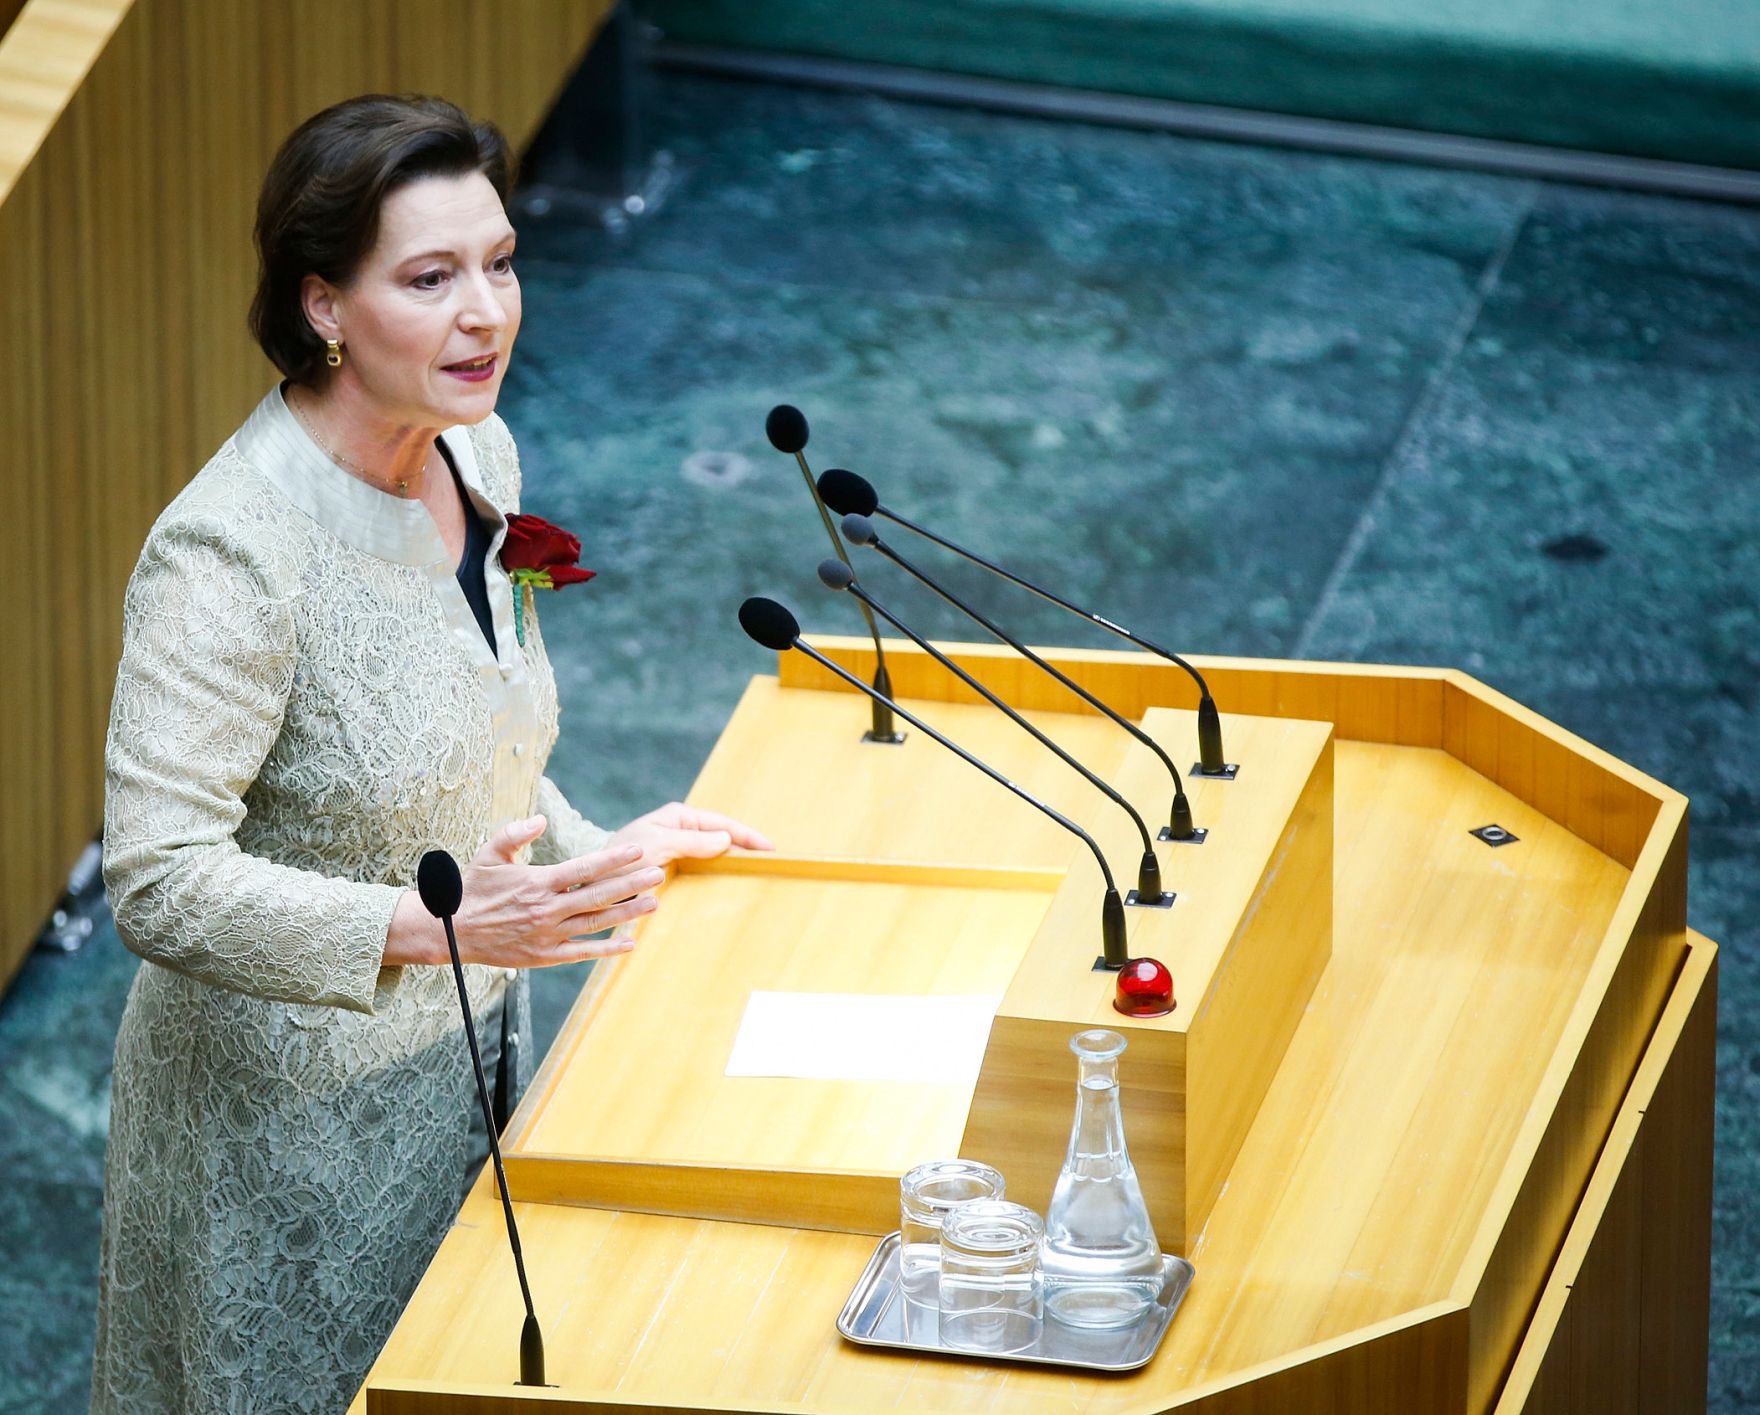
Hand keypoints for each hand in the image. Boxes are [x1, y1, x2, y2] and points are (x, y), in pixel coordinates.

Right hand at [387, 815, 663, 969]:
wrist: (449, 932)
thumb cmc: (471, 890)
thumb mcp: (489, 855)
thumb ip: (514, 834)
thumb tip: (540, 819)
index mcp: (537, 882)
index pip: (583, 869)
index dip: (613, 860)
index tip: (638, 852)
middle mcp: (546, 909)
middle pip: (597, 895)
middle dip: (631, 885)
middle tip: (659, 874)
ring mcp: (547, 934)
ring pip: (595, 923)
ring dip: (627, 914)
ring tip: (654, 903)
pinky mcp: (544, 956)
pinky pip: (581, 952)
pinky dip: (607, 949)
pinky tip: (630, 943)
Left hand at [608, 801, 774, 868]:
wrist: (594, 881)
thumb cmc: (622, 860)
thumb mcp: (658, 846)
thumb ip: (693, 841)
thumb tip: (726, 839)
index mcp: (679, 817)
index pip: (722, 824)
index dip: (747, 835)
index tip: (769, 848)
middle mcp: (680, 829)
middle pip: (721, 836)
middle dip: (745, 845)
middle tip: (769, 860)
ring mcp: (677, 847)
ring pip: (714, 852)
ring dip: (733, 860)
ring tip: (756, 870)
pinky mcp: (672, 865)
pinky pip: (702, 866)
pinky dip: (718, 872)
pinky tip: (729, 882)